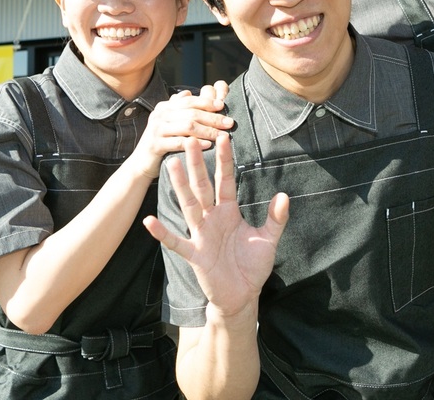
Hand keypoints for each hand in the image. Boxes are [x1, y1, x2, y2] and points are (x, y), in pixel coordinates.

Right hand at [132, 83, 233, 178]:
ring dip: (208, 131)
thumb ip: (178, 107)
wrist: (142, 162)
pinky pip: (179, 142)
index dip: (207, 102)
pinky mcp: (155, 144)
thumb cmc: (161, 141)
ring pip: (187, 127)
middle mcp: (160, 115)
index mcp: (165, 107)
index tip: (223, 106)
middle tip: (229, 122)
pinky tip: (208, 145)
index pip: (189, 101)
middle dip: (213, 117)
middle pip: (191, 113)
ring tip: (222, 135)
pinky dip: (195, 143)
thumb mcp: (168, 121)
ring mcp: (157, 129)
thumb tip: (188, 93)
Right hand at [144, 134, 287, 317]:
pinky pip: (176, 242)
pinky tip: (149, 221)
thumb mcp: (268, 240)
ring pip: (189, 206)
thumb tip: (284, 195)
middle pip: (203, 187)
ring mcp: (201, 235)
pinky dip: (162, 233)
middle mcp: (212, 219)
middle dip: (198, 164)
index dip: (225, 161)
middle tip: (191, 139)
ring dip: (181, 187)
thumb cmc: (252, 266)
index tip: (224, 138)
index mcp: (229, 212)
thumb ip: (275, 218)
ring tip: (172, 165)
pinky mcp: (195, 255)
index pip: (225, 181)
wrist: (242, 296)